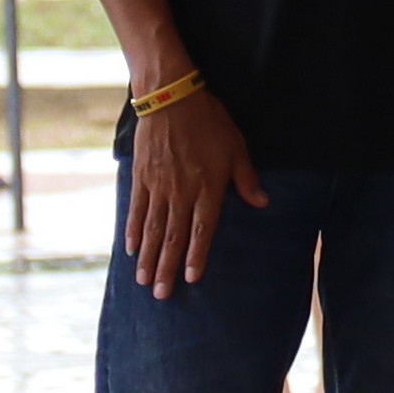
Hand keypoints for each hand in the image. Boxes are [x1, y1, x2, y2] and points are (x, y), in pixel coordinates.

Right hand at [125, 82, 268, 298]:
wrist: (171, 97)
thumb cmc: (209, 122)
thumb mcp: (236, 147)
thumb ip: (246, 179)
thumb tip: (263, 204)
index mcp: (206, 187)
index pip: (202, 229)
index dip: (197, 254)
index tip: (191, 278)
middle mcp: (180, 192)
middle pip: (172, 236)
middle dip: (166, 267)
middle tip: (162, 295)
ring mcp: (157, 186)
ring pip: (151, 229)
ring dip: (148, 257)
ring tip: (144, 281)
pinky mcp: (141, 177)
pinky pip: (135, 209)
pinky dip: (132, 231)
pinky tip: (130, 249)